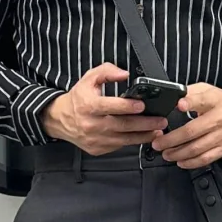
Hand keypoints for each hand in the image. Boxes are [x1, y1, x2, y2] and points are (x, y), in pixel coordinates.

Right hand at [40, 63, 167, 154]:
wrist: (60, 120)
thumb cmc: (78, 98)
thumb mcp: (89, 79)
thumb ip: (107, 71)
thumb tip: (125, 75)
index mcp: (88, 106)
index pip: (110, 107)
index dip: (127, 106)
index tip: (142, 105)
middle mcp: (91, 124)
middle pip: (122, 125)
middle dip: (145, 123)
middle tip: (161, 120)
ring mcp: (95, 139)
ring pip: (124, 139)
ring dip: (144, 135)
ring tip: (158, 130)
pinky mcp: (98, 149)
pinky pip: (119, 146)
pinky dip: (133, 141)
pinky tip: (144, 136)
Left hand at [152, 85, 221, 169]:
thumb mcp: (209, 90)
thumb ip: (191, 92)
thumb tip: (174, 96)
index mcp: (215, 101)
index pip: (202, 100)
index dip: (190, 102)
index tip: (178, 105)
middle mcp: (219, 119)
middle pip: (192, 131)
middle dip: (171, 139)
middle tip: (158, 143)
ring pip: (197, 148)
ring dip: (178, 153)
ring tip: (166, 154)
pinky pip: (206, 159)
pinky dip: (191, 162)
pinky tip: (180, 161)